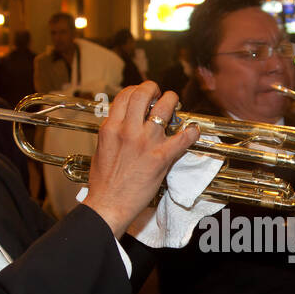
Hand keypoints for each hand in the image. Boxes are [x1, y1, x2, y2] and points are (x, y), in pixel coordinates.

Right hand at [81, 83, 198, 236]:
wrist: (108, 204)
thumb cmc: (103, 183)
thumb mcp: (101, 149)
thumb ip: (113, 133)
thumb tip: (123, 123)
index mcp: (111, 128)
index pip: (125, 95)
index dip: (136, 89)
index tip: (142, 93)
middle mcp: (128, 130)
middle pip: (143, 94)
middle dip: (154, 88)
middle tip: (160, 94)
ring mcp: (145, 142)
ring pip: (164, 107)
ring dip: (173, 102)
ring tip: (175, 105)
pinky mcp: (161, 157)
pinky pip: (183, 137)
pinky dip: (191, 131)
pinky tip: (193, 130)